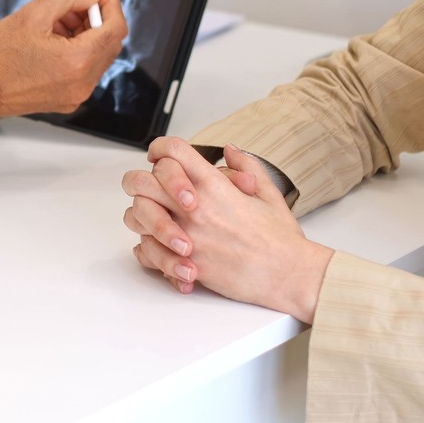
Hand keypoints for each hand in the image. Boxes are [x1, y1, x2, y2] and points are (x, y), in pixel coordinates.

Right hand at [0, 0, 125, 134]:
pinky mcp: (66, 99)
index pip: (116, 27)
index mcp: (77, 62)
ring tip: (53, 21)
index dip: (110, 3)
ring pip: (96, 54)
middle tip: (74, 2)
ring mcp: (75, 95)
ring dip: (83, 32)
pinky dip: (75, 49)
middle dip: (94, 16)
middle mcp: (81, 83)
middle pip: (108, 41)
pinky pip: (83, 69)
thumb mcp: (32, 13)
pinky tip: (50, 40)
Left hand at [121, 138, 333, 320]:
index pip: (172, 151)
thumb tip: (229, 150)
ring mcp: (186, 235)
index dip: (160, 148)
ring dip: (142, 215)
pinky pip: (146, 251)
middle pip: (141, 181)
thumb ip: (246, 166)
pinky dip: (147, 248)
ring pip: (136, 215)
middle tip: (150, 188)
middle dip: (140, 181)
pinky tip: (158, 247)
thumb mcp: (268, 192)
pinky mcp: (185, 263)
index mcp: (214, 186)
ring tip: (155, 219)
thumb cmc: (280, 238)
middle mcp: (195, 207)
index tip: (159, 156)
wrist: (287, 274)